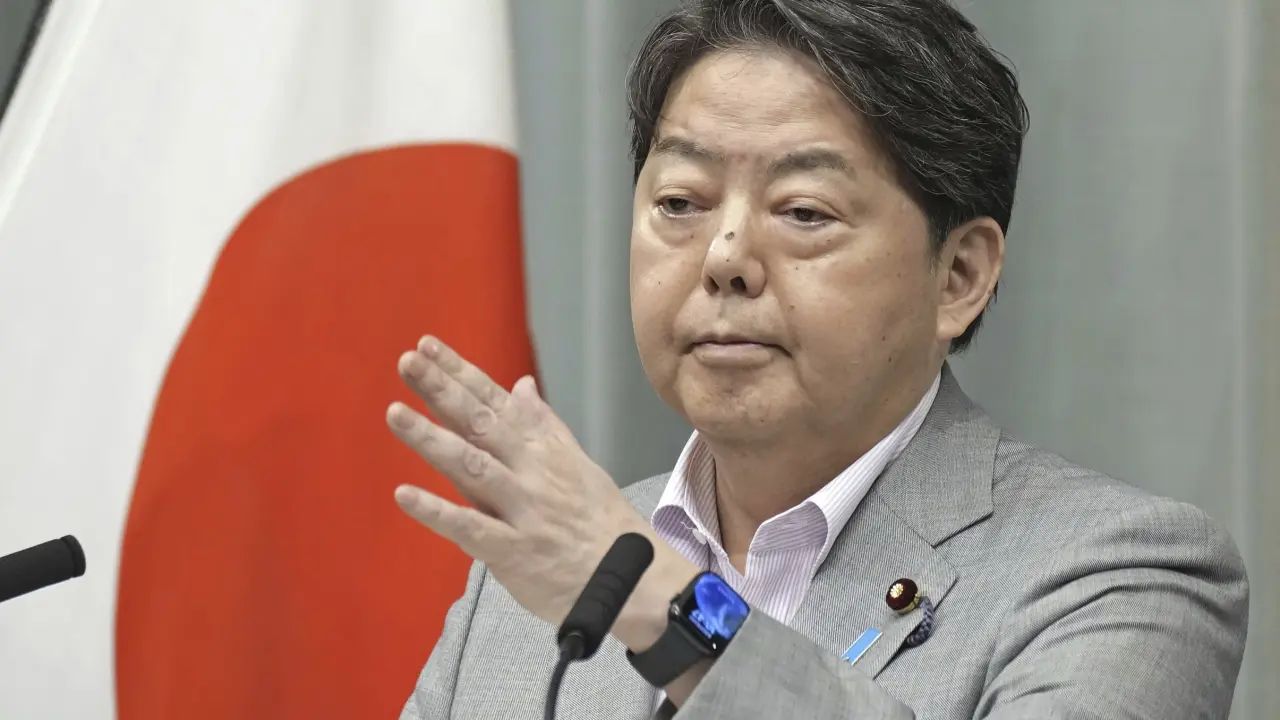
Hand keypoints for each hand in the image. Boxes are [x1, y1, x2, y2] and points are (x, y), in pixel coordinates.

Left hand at [386, 336, 695, 632]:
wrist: (633, 579)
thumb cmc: (601, 521)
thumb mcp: (578, 463)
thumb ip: (544, 425)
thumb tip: (520, 385)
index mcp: (544, 449)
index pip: (496, 402)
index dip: (461, 373)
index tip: (427, 346)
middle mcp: (531, 471)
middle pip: (481, 424)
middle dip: (443, 392)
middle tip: (408, 362)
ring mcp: (521, 509)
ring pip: (472, 467)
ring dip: (432, 440)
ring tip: (396, 414)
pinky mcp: (512, 552)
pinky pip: (470, 529)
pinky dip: (437, 512)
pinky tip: (404, 495)